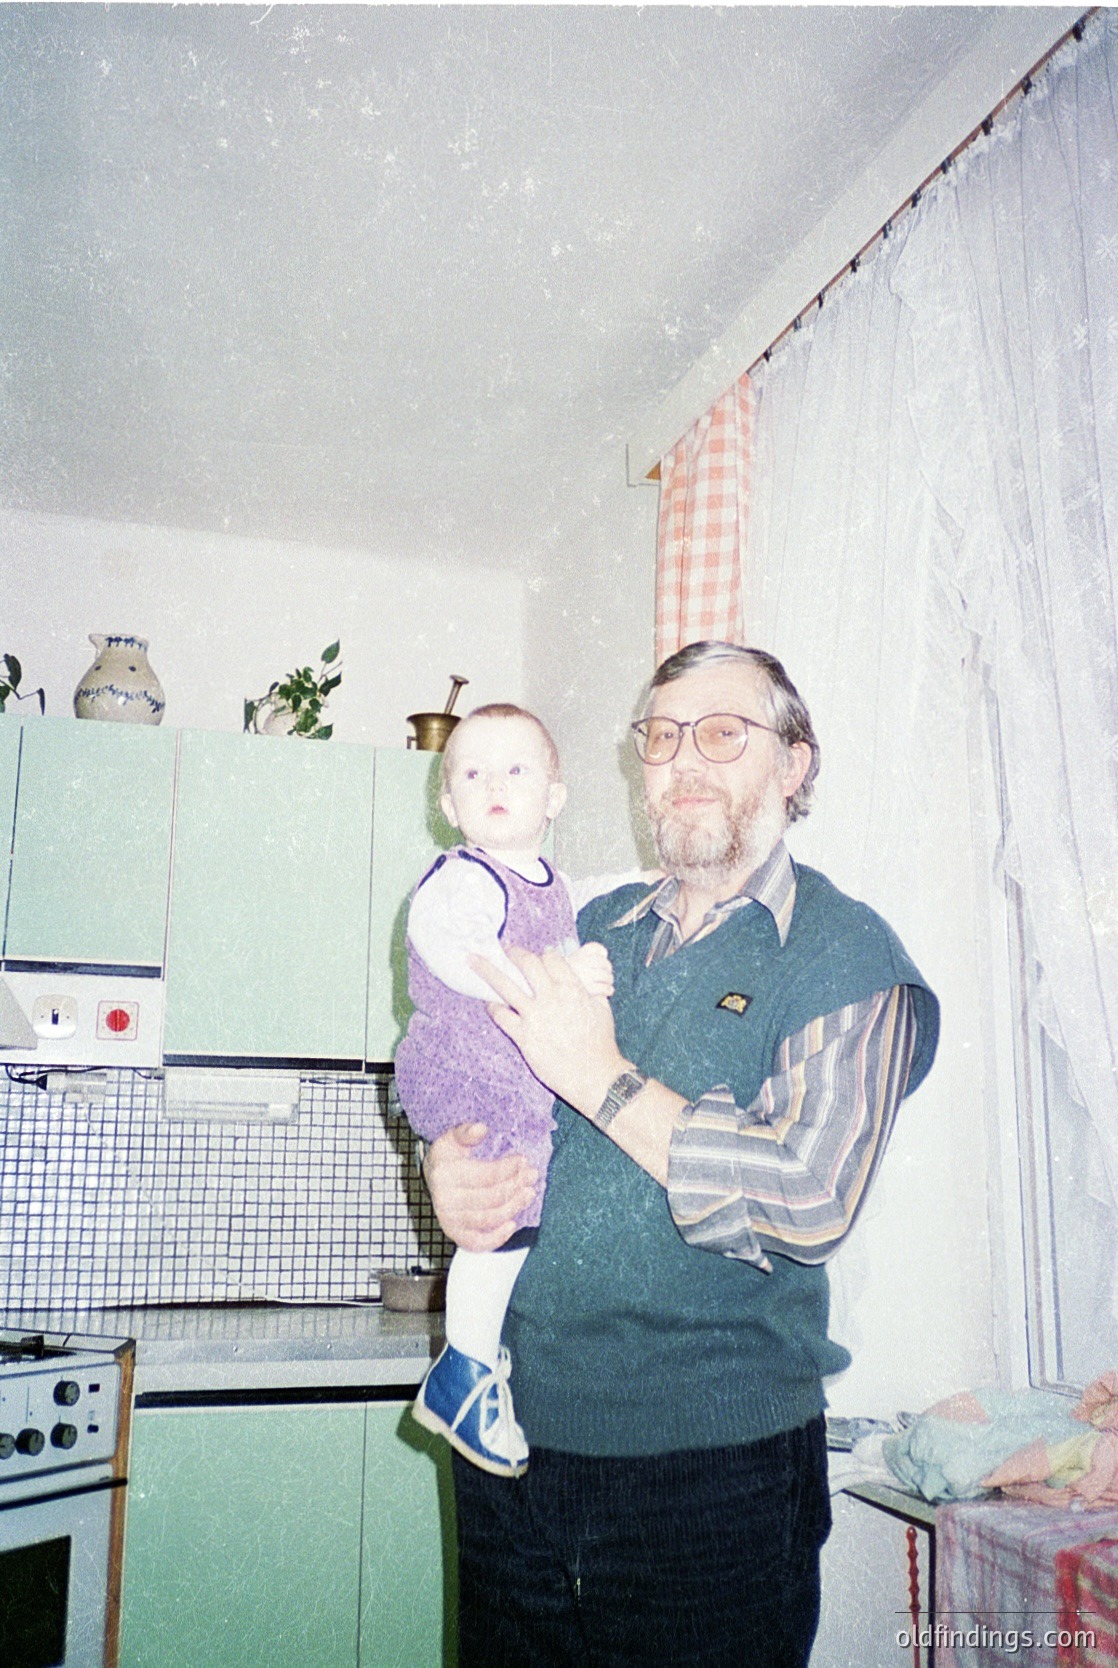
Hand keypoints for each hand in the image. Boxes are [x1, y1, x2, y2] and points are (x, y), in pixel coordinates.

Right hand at [422, 1123, 537, 1251]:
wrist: (433, 1178)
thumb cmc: (448, 1157)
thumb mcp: (452, 1139)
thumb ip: (465, 1132)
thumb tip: (480, 1128)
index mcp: (444, 1174)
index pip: (485, 1175)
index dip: (508, 1169)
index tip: (524, 1160)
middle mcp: (445, 1201)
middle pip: (490, 1198)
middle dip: (515, 1186)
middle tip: (532, 1175)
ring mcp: (449, 1220)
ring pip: (488, 1218)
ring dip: (513, 1207)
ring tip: (529, 1194)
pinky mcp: (455, 1234)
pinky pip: (476, 1242)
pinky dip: (496, 1238)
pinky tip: (512, 1225)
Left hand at [470, 945, 626, 1118]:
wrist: (595, 1075)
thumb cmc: (601, 1044)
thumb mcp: (602, 1009)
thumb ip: (591, 991)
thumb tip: (584, 982)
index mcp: (572, 988)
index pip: (551, 959)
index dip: (543, 954)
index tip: (538, 955)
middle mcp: (551, 997)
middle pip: (527, 964)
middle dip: (514, 954)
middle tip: (505, 950)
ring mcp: (535, 1017)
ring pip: (505, 986)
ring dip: (487, 970)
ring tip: (473, 961)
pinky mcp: (524, 1037)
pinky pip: (501, 1016)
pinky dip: (492, 1007)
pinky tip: (488, 1003)